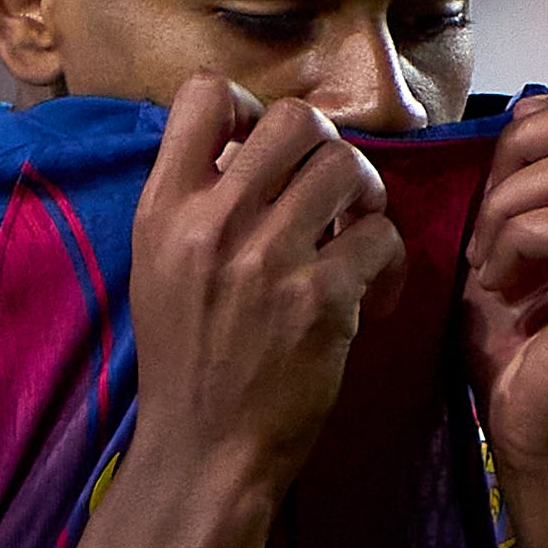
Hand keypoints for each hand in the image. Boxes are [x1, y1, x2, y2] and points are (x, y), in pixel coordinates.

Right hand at [126, 76, 402, 505]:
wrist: (203, 453)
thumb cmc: (186, 362)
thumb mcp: (159, 268)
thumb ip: (195, 204)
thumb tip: (247, 149)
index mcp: (163, 211)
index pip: (204, 94)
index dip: (248, 106)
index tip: (262, 151)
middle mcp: (211, 225)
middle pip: (294, 119)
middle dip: (324, 147)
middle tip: (328, 192)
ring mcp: (267, 262)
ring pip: (347, 167)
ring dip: (364, 195)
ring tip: (354, 232)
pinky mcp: (320, 302)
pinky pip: (379, 236)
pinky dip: (387, 260)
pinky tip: (372, 292)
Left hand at [461, 85, 547, 479]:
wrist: (532, 439)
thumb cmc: (516, 347)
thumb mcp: (512, 237)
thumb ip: (530, 173)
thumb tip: (535, 101)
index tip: (511, 176)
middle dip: (521, 153)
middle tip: (486, 219)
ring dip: (508, 206)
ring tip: (486, 260)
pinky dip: (515, 241)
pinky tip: (495, 284)